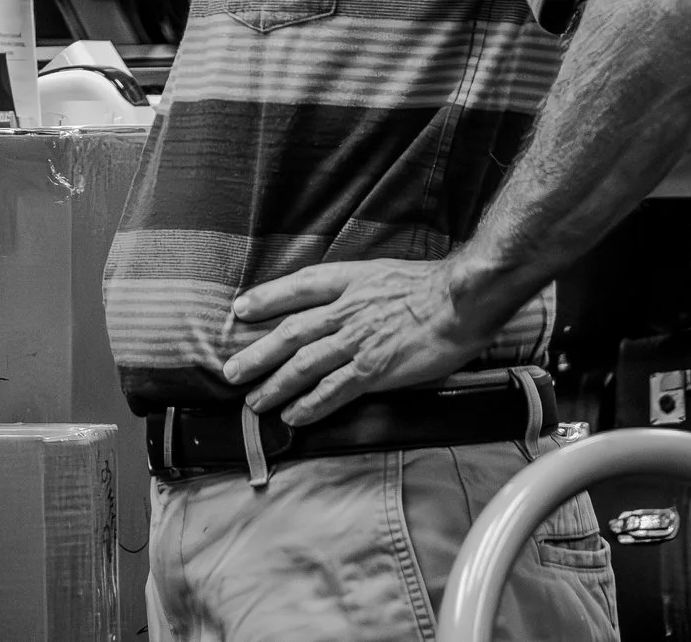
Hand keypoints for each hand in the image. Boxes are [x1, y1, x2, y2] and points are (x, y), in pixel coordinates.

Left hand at [220, 258, 492, 425]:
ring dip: (275, 385)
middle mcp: (344, 310)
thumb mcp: (383, 273)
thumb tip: (340, 300)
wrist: (460, 301)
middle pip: (290, 333)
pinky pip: (333, 390)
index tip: (240, 308)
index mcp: (348, 281)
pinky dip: (310, 405)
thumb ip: (357, 288)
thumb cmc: (431, 287)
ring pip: (304, 365)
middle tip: (231, 372)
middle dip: (257, 354)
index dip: (266, 298)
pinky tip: (294, 417)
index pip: (297, 288)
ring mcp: (356, 340)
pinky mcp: (372, 369)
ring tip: (255, 402)